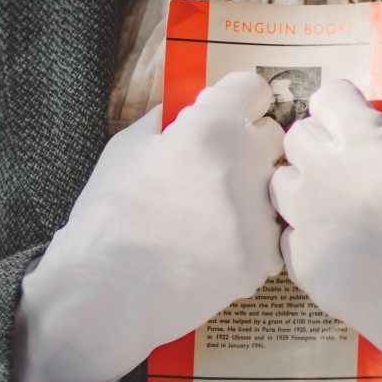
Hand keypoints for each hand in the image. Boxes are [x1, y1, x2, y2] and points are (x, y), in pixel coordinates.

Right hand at [19, 71, 284, 381]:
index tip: (231, 112)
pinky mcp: (262, 257)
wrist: (105, 291)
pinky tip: (219, 246)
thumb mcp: (126, 148)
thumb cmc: (108, 218)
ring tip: (214, 215)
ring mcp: (256, 214)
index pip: (251, 89)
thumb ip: (165, 120)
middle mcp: (242, 165)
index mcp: (208, 129)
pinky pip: (274, 233)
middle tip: (220, 166)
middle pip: (272, 135)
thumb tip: (185, 106)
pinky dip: (253, 238)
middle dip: (249, 144)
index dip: (237, 101)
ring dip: (253, 193)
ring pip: (276, 186)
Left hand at [269, 60, 381, 381]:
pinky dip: (306, 230)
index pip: (327, 98)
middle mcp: (330, 182)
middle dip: (323, 139)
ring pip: (282, 184)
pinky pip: (287, 235)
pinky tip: (341, 237)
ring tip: (342, 197)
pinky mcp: (311, 272)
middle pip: (297, 136)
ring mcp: (315, 229)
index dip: (348, 105)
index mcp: (371, 148)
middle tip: (354, 157)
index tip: (364, 118)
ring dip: (306, 182)